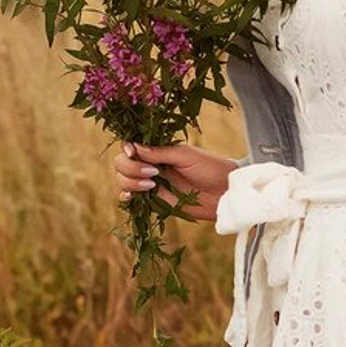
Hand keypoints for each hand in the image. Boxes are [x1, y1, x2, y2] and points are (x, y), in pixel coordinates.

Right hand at [113, 141, 234, 222]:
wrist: (224, 193)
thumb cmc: (209, 168)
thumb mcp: (185, 155)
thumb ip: (159, 152)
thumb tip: (133, 147)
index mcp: (158, 149)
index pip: (130, 146)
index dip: (126, 149)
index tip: (131, 152)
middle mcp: (151, 164)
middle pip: (122, 164)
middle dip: (130, 168)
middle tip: (153, 172)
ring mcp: (151, 183)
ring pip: (123, 180)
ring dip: (130, 182)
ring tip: (152, 185)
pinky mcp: (154, 201)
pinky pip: (132, 199)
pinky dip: (126, 197)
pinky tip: (133, 197)